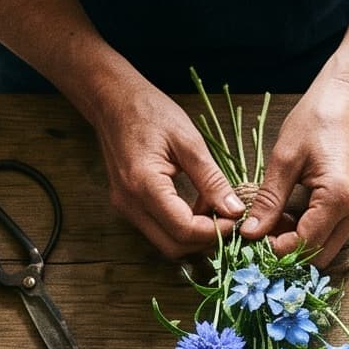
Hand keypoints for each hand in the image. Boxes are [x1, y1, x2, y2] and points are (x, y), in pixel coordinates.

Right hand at [83, 68, 246, 256]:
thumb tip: (234, 209)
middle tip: (228, 220)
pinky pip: (159, 230)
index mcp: (144, 185)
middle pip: (173, 247)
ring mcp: (126, 208)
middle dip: (205, 240)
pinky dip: (182, 227)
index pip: (184, 229)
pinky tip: (198, 207)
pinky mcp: (128, 206)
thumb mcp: (188, 141)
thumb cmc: (149, 112)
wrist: (112, 101)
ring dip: (194, 235)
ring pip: (166, 243)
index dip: (215, 232)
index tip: (236, 218)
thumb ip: (211, 179)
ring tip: (214, 211)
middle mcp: (130, 204)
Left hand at [235, 73, 348, 265]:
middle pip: (320, 255)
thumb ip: (269, 200)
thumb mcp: (285, 158)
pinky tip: (291, 216)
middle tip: (262, 235)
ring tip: (274, 223)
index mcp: (338, 196)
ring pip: (328, 248)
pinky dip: (311, 233)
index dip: (276, 249)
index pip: (305, 243)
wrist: (348, 98)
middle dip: (290, 252)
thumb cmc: (316, 119)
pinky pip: (334, 232)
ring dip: (300, 244)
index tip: (252, 240)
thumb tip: (251, 233)